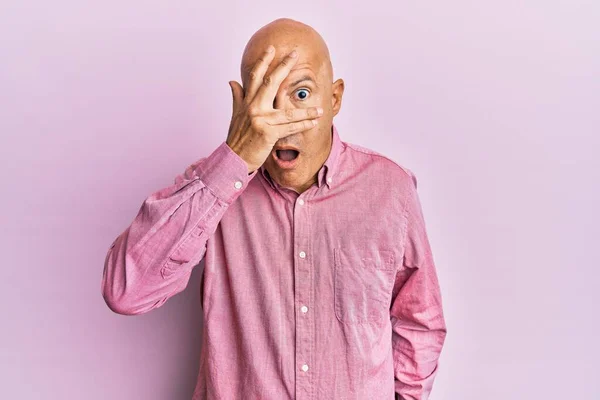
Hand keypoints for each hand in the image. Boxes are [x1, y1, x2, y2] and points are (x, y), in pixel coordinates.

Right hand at [226, 46, 322, 172]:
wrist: (233, 157)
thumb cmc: (237, 137)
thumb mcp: (236, 114)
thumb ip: (237, 97)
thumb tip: (232, 81)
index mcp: (247, 101)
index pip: (255, 76)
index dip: (263, 61)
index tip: (272, 48)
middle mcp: (253, 107)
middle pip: (271, 82)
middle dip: (284, 67)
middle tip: (294, 55)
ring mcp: (261, 120)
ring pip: (288, 112)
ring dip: (307, 111)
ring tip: (320, 108)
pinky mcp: (268, 133)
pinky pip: (290, 128)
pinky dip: (304, 125)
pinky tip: (315, 122)